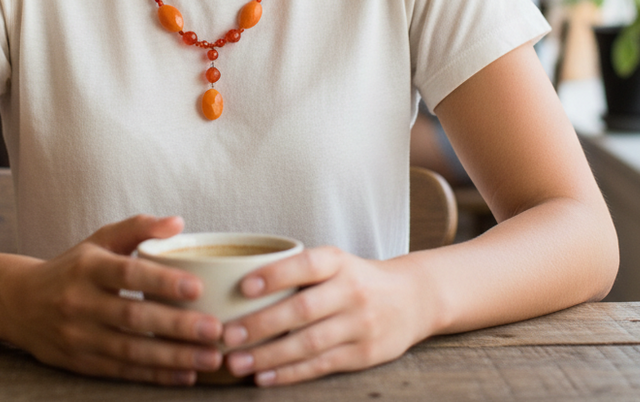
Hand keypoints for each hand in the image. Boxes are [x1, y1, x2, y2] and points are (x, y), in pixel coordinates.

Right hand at [0, 215, 224, 384]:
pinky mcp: (81, 364)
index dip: (162, 281)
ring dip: (173, 357)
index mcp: (88, 267)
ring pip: (130, 351)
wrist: (19, 303)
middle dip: (176, 326)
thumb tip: (178, 223)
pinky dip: (155, 375)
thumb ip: (139, 228)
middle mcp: (80, 303)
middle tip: (215, 329)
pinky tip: (185, 374)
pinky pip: (122, 371)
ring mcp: (78, 337)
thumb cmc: (73, 267)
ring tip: (209, 358)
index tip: (197, 287)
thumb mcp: (100, 240)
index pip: (128, 274)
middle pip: (132, 317)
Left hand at [221, 246, 432, 385]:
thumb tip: (236, 287)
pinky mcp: (363, 354)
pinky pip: (321, 365)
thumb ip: (297, 271)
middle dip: (261, 324)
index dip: (275, 275)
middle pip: (302, 310)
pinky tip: (264, 377)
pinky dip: (290, 373)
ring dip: (269, 356)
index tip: (243, 287)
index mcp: (338, 262)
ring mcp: (360, 324)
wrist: (412, 298)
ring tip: (236, 362)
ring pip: (308, 343)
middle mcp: (351, 291)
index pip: (305, 265)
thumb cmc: (355, 278)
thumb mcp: (334, 262)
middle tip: (227, 335)